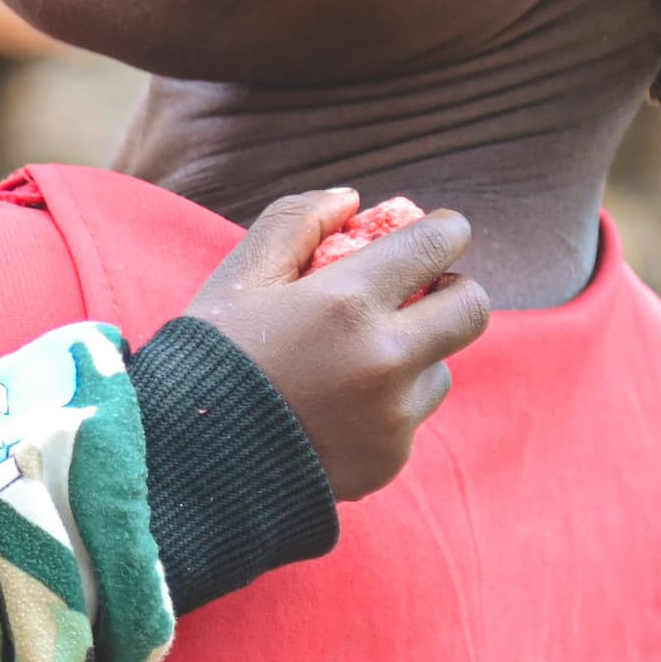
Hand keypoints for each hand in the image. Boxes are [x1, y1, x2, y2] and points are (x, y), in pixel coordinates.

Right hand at [181, 189, 492, 501]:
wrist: (188, 461)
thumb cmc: (211, 355)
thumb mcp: (240, 277)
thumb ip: (295, 221)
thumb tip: (352, 200)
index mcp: (347, 302)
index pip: (438, 245)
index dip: (444, 232)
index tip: (434, 235)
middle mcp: (384, 359)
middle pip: (472, 308)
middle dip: (453, 290)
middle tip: (418, 294)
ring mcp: (393, 416)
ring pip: (440, 368)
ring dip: (414, 355)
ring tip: (351, 363)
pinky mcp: (390, 459)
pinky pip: (410, 419)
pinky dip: (386, 408)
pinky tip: (333, 411)